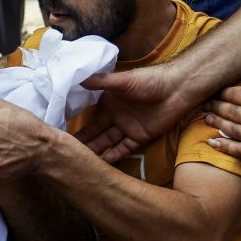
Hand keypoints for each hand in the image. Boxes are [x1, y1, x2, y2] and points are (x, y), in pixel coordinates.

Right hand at [75, 62, 190, 162]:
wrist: (178, 88)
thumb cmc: (150, 80)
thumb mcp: (123, 81)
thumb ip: (101, 82)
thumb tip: (77, 78)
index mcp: (109, 103)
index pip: (89, 118)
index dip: (77, 127)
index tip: (62, 136)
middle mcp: (115, 117)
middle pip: (96, 133)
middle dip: (83, 143)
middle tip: (67, 154)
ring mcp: (128, 128)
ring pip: (108, 142)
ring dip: (96, 150)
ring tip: (81, 160)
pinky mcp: (140, 137)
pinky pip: (125, 148)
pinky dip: (115, 155)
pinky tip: (104, 162)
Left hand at [204, 70, 240, 160]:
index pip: (232, 94)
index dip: (221, 93)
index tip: (214, 92)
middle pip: (227, 110)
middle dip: (214, 106)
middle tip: (204, 104)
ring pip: (228, 129)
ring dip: (215, 122)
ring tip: (207, 118)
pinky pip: (236, 150)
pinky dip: (223, 146)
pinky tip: (213, 142)